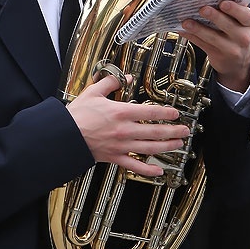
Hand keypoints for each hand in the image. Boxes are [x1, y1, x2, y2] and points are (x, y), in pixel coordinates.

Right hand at [67, 74, 189, 176]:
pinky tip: (159, 171)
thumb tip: (125, 77)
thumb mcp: (93, 92)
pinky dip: (148, 170)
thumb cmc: (77, 115)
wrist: (64, 135)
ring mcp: (121, 145)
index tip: (175, 113)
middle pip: (155, 131)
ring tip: (178, 144)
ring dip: (167, 147)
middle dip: (173, 131)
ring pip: (150, 147)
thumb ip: (111, 82)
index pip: (151, 112)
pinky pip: (135, 165)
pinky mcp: (115, 157)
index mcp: (121, 112)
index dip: (166, 112)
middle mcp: (124, 130)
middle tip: (185, 130)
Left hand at [179, 0, 249, 91]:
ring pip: (212, 37)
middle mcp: (242, 36)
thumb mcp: (240, 22)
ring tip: (186, 22)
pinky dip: (191, 36)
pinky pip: (202, 45)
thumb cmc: (237, 35)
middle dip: (214, 16)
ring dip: (197, 28)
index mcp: (249, 22)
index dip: (234, 9)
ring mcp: (231, 48)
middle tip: (203, 9)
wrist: (238, 63)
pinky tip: (183, 30)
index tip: (223, 3)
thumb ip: (232, 8)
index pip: (245, 15)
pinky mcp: (218, 56)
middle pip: (228, 25)